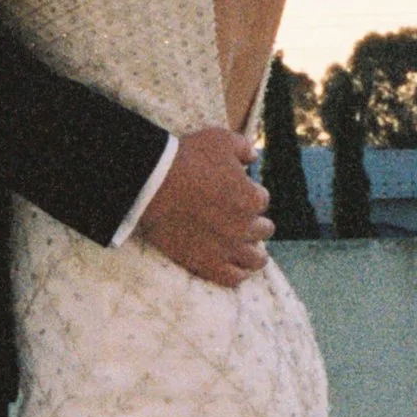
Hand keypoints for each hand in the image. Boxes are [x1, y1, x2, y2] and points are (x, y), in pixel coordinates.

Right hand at [136, 127, 271, 287]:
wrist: (152, 184)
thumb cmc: (186, 158)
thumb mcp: (220, 139)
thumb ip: (243, 147)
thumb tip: (253, 156)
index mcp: (251, 198)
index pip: (262, 200)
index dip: (250, 194)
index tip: (237, 193)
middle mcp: (245, 227)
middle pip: (263, 230)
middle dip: (255, 222)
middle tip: (242, 220)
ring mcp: (227, 248)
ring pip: (255, 259)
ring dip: (255, 253)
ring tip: (252, 251)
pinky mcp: (207, 264)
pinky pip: (233, 277)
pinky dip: (238, 273)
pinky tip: (237, 268)